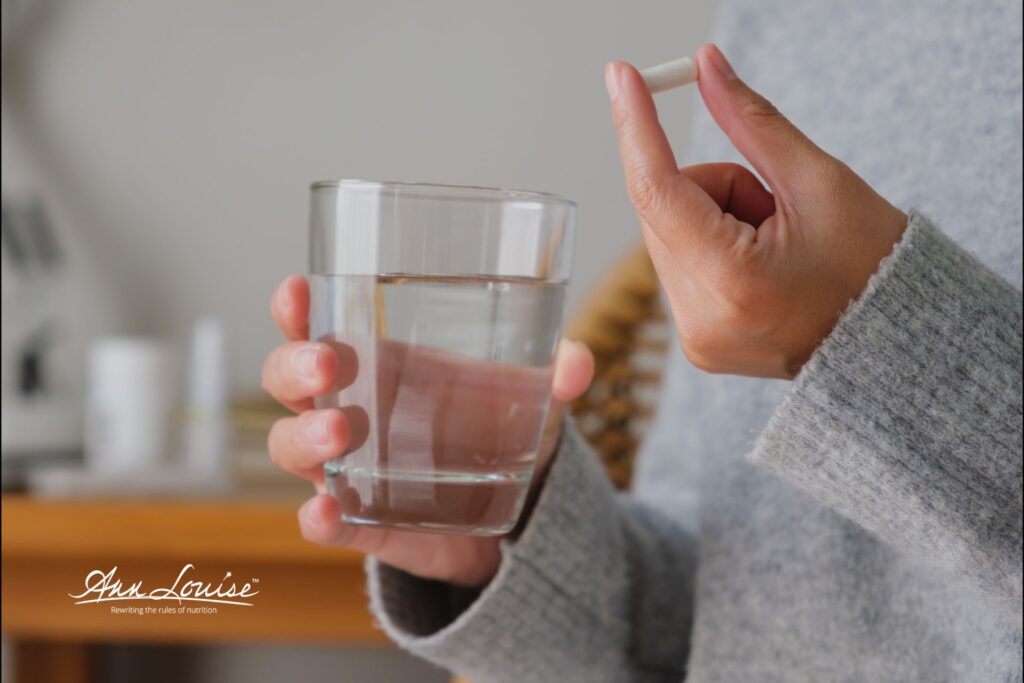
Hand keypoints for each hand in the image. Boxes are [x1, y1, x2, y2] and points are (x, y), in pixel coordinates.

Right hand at [261, 275, 592, 586]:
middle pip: (287, 380)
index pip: (317, 326)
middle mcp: (347, 410)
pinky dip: (318, 518)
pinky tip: (325, 511)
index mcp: (376, 365)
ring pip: (292, 447)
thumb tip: (575, 363)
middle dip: (295, 366)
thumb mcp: (528, 400)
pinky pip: (323, 521)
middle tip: (327, 364)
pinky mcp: (362, 523)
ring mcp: (348, 469)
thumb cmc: (498, 433)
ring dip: (303, 437)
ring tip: (340, 432)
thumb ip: (552, 377)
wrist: (511, 520)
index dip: (297, 308)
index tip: (298, 289)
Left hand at [606, 44, 907, 377]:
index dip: (636, 127)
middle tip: (770, 206)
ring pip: (666, 236)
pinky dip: (710, 248)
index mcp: (733, 281)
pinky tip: (761, 266)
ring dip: (710, 219)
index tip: (622, 76)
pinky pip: (678, 268)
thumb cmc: (873, 263)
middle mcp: (700, 320)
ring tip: (775, 243)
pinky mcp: (697, 345)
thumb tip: (705, 66)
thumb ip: (751, 122)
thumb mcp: (820, 181)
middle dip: (709, 188)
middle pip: (660, 210)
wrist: (897, 342)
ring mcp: (696, 339)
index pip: (657, 190)